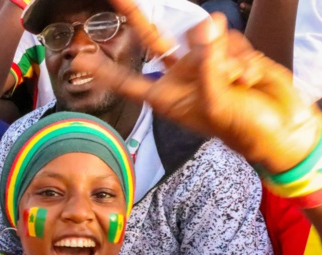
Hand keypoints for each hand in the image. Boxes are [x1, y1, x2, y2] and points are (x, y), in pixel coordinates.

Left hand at [78, 0, 321, 173]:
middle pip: (155, 41)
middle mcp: (182, 77)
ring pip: (204, 38)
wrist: (280, 126)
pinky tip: (250, 76)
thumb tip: (207, 24)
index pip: (130, 83)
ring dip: (223, 56)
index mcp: (169, 98)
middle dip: (138, 17)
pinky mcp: (229, 51)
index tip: (82, 60)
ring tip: (238, 82)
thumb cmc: (242, 128)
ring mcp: (205, 62)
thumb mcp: (217, 103)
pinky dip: (243, 55)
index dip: (107, 72)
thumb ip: (209, 64)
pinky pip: (230, 39)